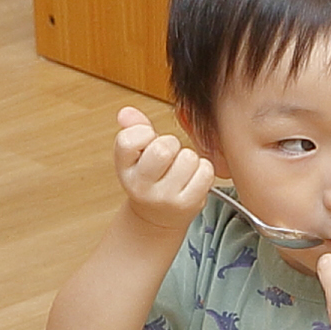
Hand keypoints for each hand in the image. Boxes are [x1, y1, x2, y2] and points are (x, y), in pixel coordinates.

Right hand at [112, 105, 214, 232]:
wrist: (157, 217)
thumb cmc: (149, 178)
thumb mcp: (135, 155)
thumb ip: (133, 128)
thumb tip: (127, 112)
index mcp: (125, 169)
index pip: (129, 139)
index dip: (144, 134)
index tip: (147, 143)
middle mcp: (140, 186)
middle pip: (163, 148)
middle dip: (171, 144)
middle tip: (169, 156)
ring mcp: (164, 197)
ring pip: (188, 157)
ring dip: (189, 158)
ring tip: (181, 168)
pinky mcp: (187, 204)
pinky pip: (205, 172)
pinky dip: (203, 170)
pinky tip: (193, 177)